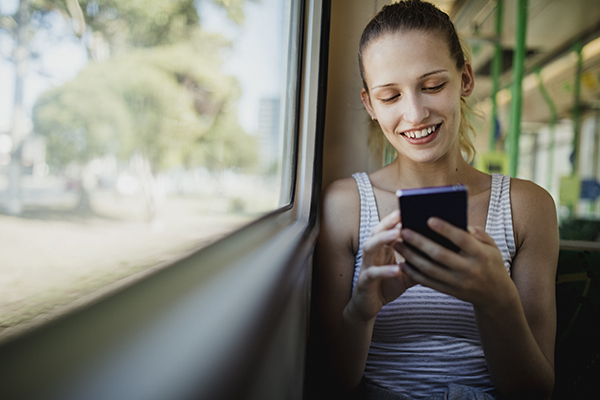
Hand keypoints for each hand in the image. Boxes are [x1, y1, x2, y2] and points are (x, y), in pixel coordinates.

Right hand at [349, 210, 416, 321]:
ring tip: (397, 234)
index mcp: (381, 249)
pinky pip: (372, 273)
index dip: (395, 218)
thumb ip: (419, 261)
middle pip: (375, 232)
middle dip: (388, 222)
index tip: (408, 208)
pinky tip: (397, 270)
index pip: (386, 228)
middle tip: (402, 215)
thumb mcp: (407, 272)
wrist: (369, 306)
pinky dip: (384, 271)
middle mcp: (372, 254)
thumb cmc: (388, 285)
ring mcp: (366, 266)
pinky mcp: (364, 282)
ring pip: (369, 247)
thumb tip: (442, 252)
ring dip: (383, 239)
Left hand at [395, 217, 512, 308]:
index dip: (445, 229)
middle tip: (404, 231)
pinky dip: (413, 273)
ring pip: (430, 269)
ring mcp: (457, 282)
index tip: (429, 219)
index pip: (461, 239)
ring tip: (398, 244)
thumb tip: (458, 221)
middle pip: (440, 255)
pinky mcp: (449, 291)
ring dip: (411, 256)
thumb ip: (477, 233)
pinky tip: (402, 263)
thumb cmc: (491, 263)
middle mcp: (468, 269)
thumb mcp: (491, 247)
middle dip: (420, 242)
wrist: (496, 295)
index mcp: (480, 254)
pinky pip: (427, 282)